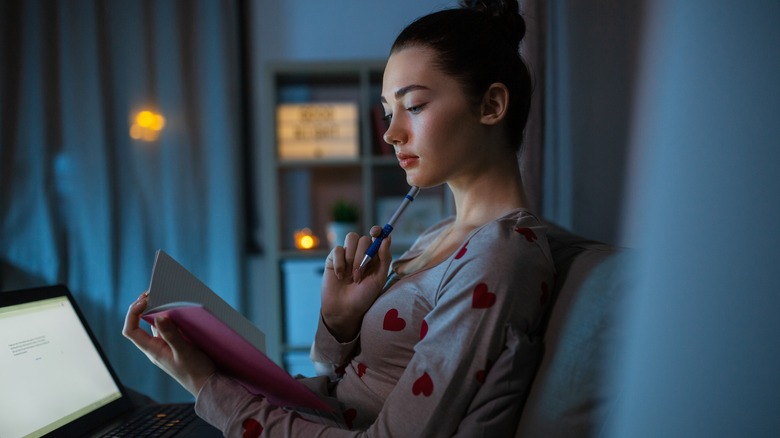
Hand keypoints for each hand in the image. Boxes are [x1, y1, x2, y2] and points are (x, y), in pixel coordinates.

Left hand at [122, 291, 216, 396]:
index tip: (144, 301)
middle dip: (145, 307)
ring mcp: (165, 345)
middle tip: (154, 292)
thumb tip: (159, 316)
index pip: (130, 330)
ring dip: (160, 310)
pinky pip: (169, 328)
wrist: (207, 384)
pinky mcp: (176, 344)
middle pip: (141, 323)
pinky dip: (172, 317)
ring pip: (157, 324)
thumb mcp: (184, 351)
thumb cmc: (194, 371)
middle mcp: (155, 346)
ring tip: (168, 297)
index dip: (132, 314)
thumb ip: (171, 335)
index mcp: (152, 350)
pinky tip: (181, 311)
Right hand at [321, 226, 392, 341]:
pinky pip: (337, 249)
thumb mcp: (379, 278)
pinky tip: (340, 276)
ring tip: (351, 276)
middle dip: (362, 256)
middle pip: (364, 239)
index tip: (375, 233)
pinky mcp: (333, 258)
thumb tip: (387, 237)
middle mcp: (361, 253)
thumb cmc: (364, 296)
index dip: (377, 231)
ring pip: (351, 239)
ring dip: (352, 257)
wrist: (344, 309)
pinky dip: (340, 263)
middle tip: (359, 275)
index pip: (377, 236)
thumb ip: (384, 257)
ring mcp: (347, 255)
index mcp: (375, 257)